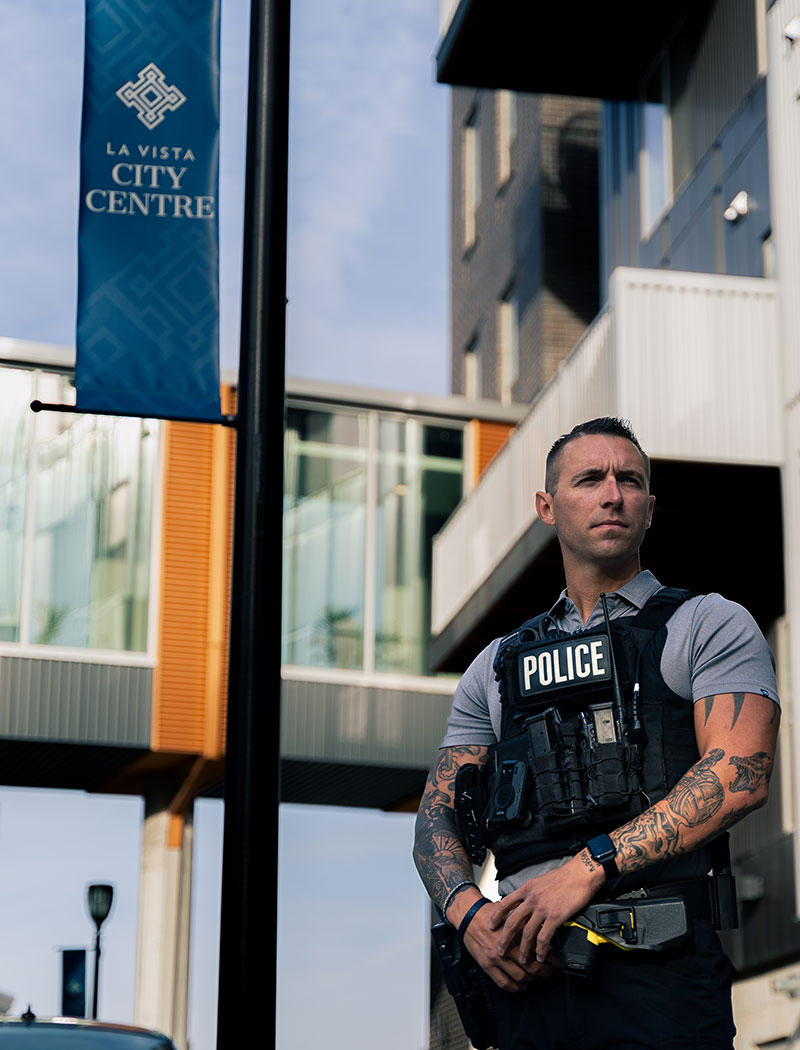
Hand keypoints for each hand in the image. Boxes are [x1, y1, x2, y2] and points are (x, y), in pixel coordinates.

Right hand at [462, 899, 557, 990]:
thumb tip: (543, 926)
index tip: (558, 959)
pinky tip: (521, 985)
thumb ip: (526, 920)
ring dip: (531, 979)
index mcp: (516, 932)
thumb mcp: (511, 912)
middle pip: (532, 965)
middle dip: (545, 971)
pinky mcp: (487, 965)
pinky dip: (515, 987)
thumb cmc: (489, 913)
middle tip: (550, 970)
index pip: (539, 948)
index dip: (552, 956)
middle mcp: (508, 946)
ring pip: (521, 976)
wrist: (468, 916)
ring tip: (536, 977)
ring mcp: (497, 957)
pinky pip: (504, 982)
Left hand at [488, 852, 604, 963]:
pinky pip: (544, 937)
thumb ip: (531, 892)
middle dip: (504, 938)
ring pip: (527, 933)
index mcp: (527, 888)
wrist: (580, 874)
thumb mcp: (540, 880)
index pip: (506, 903)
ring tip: (521, 959)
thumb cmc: (564, 876)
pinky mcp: (555, 917)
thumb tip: (525, 901)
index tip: (491, 925)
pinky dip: (540, 949)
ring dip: (523, 949)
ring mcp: (542, 908)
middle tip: (500, 949)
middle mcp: (531, 898)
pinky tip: (539, 956)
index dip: (497, 916)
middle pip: (512, 921)